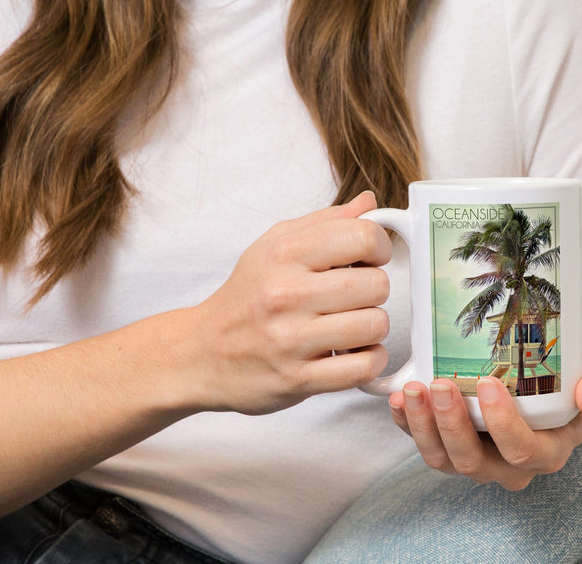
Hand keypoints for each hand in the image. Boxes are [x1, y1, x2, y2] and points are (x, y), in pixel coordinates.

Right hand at [178, 191, 391, 414]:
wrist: (201, 352)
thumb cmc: (246, 295)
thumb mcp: (274, 245)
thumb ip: (325, 221)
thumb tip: (369, 203)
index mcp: (283, 253)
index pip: (362, 236)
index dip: (379, 246)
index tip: (371, 258)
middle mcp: (286, 294)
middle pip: (376, 284)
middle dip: (375, 289)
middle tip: (356, 295)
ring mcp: (291, 339)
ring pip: (374, 325)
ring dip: (372, 326)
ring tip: (352, 324)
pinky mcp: (297, 378)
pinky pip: (363, 367)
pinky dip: (370, 360)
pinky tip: (355, 352)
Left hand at [388, 340, 581, 489]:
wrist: (554, 372)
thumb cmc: (579, 372)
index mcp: (548, 450)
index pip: (523, 450)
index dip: (503, 424)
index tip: (488, 383)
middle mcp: (509, 463)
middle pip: (474, 462)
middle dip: (452, 425)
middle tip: (439, 384)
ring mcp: (476, 455)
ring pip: (443, 459)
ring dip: (421, 426)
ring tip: (411, 390)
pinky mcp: (449, 441)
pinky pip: (423, 442)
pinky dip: (405, 424)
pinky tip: (397, 399)